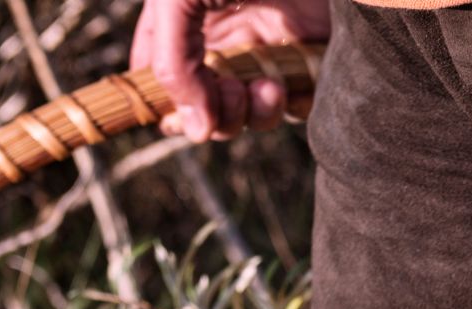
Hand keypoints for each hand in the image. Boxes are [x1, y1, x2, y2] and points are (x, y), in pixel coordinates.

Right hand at [131, 0, 330, 141]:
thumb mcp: (178, 0)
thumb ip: (174, 63)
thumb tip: (193, 132)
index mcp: (183, 22)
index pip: (162, 79)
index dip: (169, 105)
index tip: (179, 114)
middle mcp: (223, 39)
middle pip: (209, 106)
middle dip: (218, 114)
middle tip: (232, 91)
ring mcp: (267, 51)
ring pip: (253, 114)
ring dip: (254, 115)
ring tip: (268, 88)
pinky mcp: (309, 60)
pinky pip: (297, 105)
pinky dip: (290, 108)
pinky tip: (287, 85)